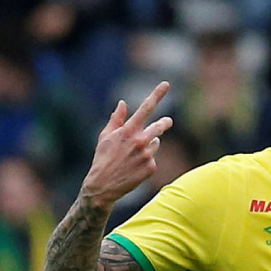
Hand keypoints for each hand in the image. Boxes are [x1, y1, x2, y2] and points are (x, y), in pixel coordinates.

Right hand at [81, 81, 172, 208]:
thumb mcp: (105, 136)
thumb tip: (123, 103)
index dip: (157, 95)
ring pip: (155, 143)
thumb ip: (116, 119)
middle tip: (168, 121)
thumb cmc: (102, 158)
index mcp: (128, 131)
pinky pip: (153, 158)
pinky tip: (134, 167)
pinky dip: (146, 160)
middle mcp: (140, 141)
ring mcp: (147, 155)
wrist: (103, 186)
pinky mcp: (151, 167)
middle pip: (160, 127)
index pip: (145, 108)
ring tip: (133, 154)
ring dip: (149, 145)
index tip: (166, 84)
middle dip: (165, 123)